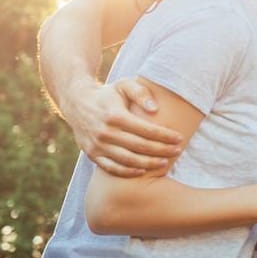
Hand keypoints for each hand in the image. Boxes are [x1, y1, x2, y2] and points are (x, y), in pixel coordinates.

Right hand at [65, 77, 182, 176]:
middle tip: (178, 151)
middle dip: (161, 150)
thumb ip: (140, 93)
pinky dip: (127, 172)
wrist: (76, 102)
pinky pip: (111, 168)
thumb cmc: (108, 94)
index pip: (145, 129)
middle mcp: (105, 132)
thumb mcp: (123, 85)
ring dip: (148, 163)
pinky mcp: (91, 154)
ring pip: (127, 160)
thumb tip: (155, 109)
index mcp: (115, 116)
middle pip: (139, 146)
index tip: (179, 138)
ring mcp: (97, 145)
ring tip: (165, 163)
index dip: (164, 135)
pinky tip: (143, 171)